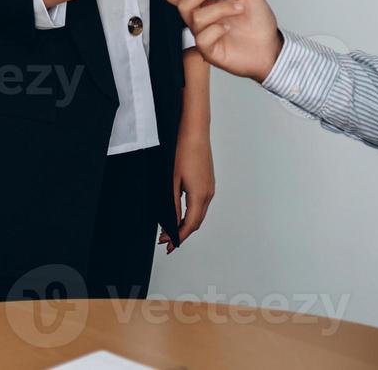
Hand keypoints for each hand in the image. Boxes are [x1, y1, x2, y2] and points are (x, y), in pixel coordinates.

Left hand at [161, 125, 214, 252]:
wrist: (195, 132)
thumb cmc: (183, 152)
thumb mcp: (172, 182)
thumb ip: (172, 205)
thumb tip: (171, 224)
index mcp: (200, 195)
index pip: (190, 224)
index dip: (178, 237)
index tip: (168, 245)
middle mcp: (209, 193)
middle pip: (197, 221)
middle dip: (183, 233)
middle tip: (167, 241)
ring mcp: (210, 187)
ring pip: (200, 213)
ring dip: (187, 224)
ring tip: (172, 229)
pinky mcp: (208, 182)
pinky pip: (202, 204)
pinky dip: (192, 213)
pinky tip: (181, 213)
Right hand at [165, 0, 280, 81]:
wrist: (271, 47)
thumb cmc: (259, 24)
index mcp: (206, 4)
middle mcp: (201, 19)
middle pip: (182, 3)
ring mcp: (203, 36)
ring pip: (196, 18)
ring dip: (220, 8)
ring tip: (239, 7)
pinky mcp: (209, 51)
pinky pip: (202, 38)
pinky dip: (217, 29)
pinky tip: (229, 27)